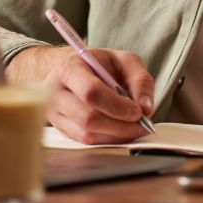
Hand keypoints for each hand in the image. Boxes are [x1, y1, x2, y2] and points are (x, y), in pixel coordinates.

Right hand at [20, 46, 154, 144]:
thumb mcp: (124, 60)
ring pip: (87, 135)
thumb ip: (140, 80)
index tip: (138, 112)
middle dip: (120, 125)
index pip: (90, 92)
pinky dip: (109, 140)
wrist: (75, 71)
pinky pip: (86, 142)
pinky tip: (121, 131)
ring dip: (116, 135)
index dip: (117, 106)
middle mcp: (56, 92)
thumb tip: (146, 108)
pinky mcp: (61, 129)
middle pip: (88, 118)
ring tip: (135, 128)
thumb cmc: (101, 64)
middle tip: (142, 124)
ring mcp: (55, 114)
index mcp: (69, 68)